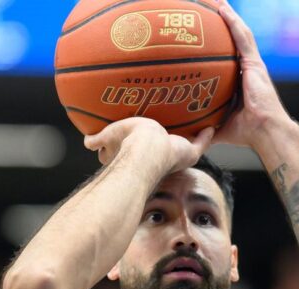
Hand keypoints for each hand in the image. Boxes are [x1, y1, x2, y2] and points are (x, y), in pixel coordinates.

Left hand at [84, 117, 213, 174]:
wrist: (147, 150)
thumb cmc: (127, 144)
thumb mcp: (108, 136)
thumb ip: (98, 140)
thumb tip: (87, 141)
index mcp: (138, 156)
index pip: (141, 150)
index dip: (142, 142)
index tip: (143, 131)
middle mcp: (158, 158)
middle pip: (163, 146)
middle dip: (165, 138)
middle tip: (168, 123)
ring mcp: (175, 155)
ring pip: (184, 146)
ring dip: (188, 137)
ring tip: (194, 121)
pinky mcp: (190, 152)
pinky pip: (202, 143)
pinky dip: (206, 136)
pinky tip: (211, 126)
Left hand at [214, 0, 295, 147]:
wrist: (265, 132)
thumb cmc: (246, 133)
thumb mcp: (218, 127)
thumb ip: (204, 127)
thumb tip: (185, 136)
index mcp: (240, 82)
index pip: (227, 58)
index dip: (217, 46)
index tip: (204, 37)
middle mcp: (247, 70)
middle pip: (233, 41)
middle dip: (222, 26)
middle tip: (208, 12)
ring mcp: (252, 65)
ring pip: (239, 34)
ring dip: (228, 17)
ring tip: (217, 2)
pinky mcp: (255, 63)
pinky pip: (243, 38)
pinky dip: (233, 22)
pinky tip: (223, 9)